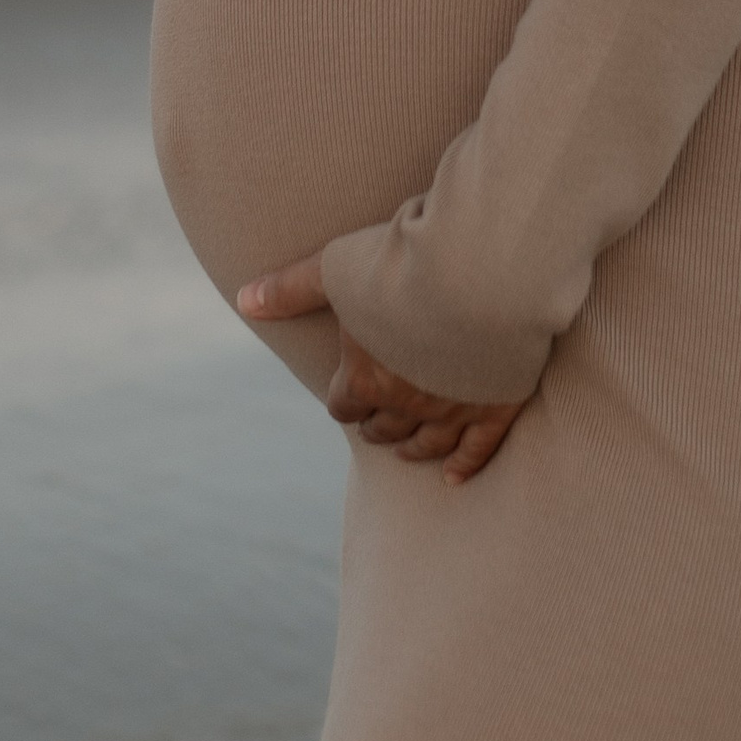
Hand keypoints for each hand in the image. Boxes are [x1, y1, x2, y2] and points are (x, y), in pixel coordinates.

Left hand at [236, 255, 523, 483]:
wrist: (479, 268)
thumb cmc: (400, 263)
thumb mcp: (335, 268)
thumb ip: (290, 289)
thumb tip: (241, 299)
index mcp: (365, 378)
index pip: (343, 404)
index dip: (343, 399)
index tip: (346, 396)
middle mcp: (408, 403)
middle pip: (384, 428)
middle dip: (377, 426)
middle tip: (376, 424)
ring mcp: (455, 409)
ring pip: (429, 442)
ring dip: (414, 448)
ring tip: (408, 451)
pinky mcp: (499, 404)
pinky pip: (479, 446)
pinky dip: (466, 464)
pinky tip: (455, 477)